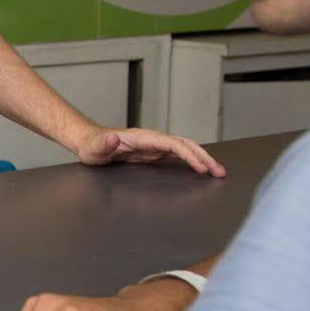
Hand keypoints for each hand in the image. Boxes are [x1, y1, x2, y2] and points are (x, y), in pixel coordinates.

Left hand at [74, 126, 223, 176]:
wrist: (90, 142)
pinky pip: (178, 155)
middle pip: (185, 145)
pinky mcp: (153, 152)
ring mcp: (154, 145)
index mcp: (143, 138)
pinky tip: (201, 170)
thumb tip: (115, 138)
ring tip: (217, 172)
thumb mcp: (95, 148)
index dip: (188, 155)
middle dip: (204, 157)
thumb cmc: (92, 147)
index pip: (172, 144)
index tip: (201, 167)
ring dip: (202, 158)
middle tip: (220, 172)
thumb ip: (105, 144)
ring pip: (185, 149)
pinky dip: (192, 161)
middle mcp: (152, 139)